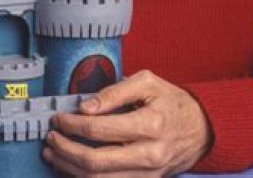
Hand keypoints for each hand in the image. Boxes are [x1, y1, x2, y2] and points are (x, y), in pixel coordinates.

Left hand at [43, 70, 212, 175]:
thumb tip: (85, 106)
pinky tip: (71, 167)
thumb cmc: (171, 101)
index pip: (100, 129)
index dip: (72, 125)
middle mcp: (149, 154)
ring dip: (70, 168)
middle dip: (66, 149)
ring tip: (53, 153)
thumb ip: (115, 92)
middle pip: (95, 162)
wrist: (201, 128)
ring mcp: (148, 174)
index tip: (59, 117)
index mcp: (150, 124)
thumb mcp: (147, 82)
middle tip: (51, 136)